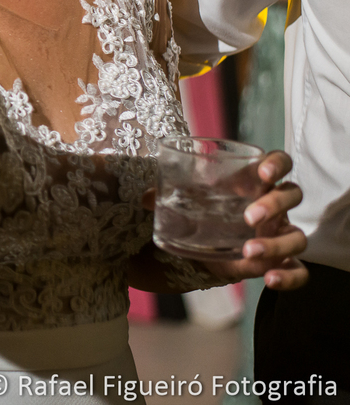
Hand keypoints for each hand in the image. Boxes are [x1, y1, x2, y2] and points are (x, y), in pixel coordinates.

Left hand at [144, 151, 307, 290]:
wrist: (205, 246)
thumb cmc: (202, 211)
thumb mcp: (184, 200)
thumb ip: (166, 194)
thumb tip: (145, 198)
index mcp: (254, 182)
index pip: (279, 163)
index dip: (277, 164)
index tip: (263, 172)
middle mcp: (275, 207)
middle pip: (291, 195)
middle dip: (274, 204)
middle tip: (248, 216)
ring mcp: (280, 235)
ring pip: (297, 237)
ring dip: (276, 244)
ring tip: (248, 250)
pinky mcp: (279, 263)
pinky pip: (298, 272)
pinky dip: (289, 277)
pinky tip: (269, 279)